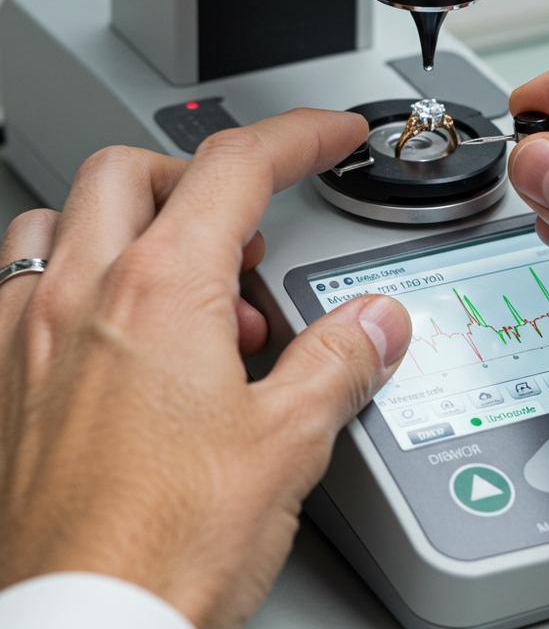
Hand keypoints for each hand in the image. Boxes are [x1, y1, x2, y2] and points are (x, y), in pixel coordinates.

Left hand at [0, 110, 410, 626]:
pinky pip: (15, 289)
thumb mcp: (287, 443)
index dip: (298, 136)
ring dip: (126, 220)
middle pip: (134, 170)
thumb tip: (376, 322)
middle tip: (249, 223)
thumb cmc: (163, 549)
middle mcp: (80, 299)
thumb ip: (339, 360)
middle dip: (202, 174)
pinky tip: (110, 333)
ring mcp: (24, 340)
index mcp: (160, 292)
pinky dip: (70, 278)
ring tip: (179, 273)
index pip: (237, 166)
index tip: (331, 137)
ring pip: (59, 217)